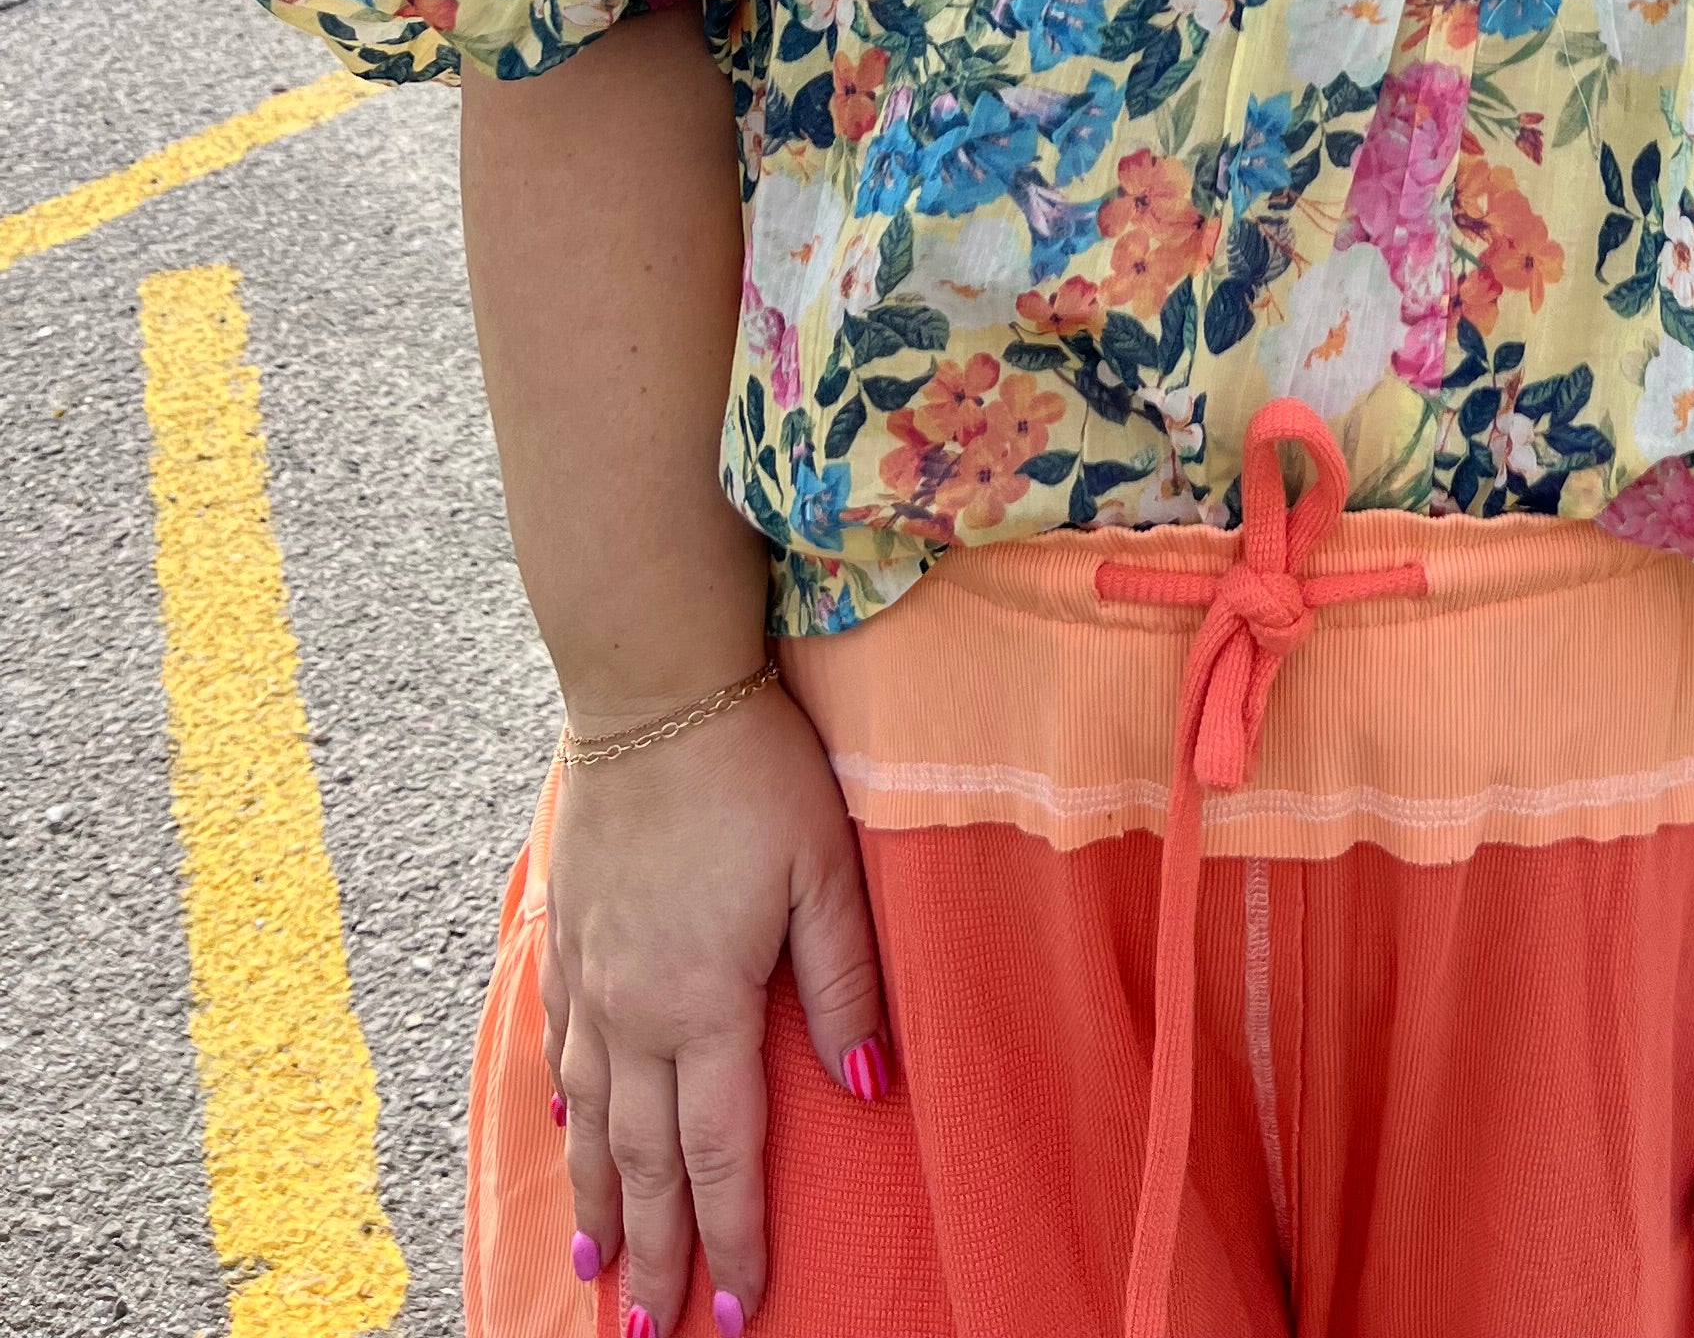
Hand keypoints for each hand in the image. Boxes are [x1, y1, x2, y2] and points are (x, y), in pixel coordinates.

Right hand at [542, 679, 888, 1334]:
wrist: (651, 687)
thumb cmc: (755, 769)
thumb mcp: (826, 869)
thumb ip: (845, 984)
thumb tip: (866, 1093)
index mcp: (705, 1003)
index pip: (720, 1152)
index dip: (731, 1236)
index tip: (738, 1311)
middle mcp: (634, 1008)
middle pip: (643, 1158)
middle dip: (654, 1252)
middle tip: (651, 1332)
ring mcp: (589, 971)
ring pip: (590, 1114)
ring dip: (597, 1198)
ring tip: (597, 1269)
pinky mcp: (566, 928)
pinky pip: (560, 1039)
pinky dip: (565, 1100)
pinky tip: (567, 1126)